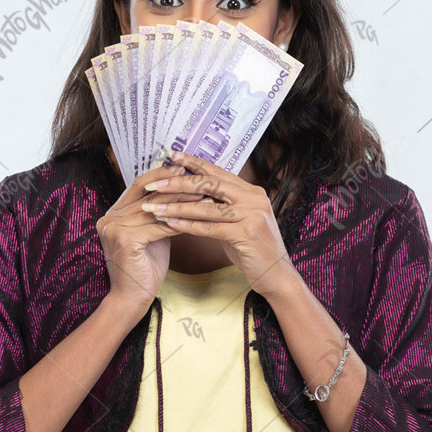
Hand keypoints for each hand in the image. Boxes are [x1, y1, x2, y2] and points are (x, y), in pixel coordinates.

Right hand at [96, 157, 208, 316]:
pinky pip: (159, 226)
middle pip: (149, 194)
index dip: (161, 174)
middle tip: (201, 181)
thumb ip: (155, 215)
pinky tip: (197, 218)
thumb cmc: (144, 268)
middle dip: (177, 186)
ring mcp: (115, 228)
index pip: (139, 185)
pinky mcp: (126, 240)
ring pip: (157, 209)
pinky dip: (180, 222)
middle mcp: (109, 218)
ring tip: (206, 198)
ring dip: (184, 203)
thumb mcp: (150, 235)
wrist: (132, 299)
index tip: (184, 170)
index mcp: (113, 214)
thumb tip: (178, 193)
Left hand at [138, 150, 299, 298]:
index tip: (170, 156)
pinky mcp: (247, 235)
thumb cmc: (253, 249)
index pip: (217, 172)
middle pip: (210, 184)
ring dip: (177, 206)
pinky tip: (170, 223)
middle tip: (154, 184)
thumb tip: (194, 195)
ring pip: (207, 206)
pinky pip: (211, 227)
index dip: (192, 163)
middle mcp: (254, 198)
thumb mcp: (238, 221)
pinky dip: (188, 225)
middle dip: (179, 182)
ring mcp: (252, 215)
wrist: (277, 275)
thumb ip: (222, 207)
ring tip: (154, 207)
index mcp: (251, 191)